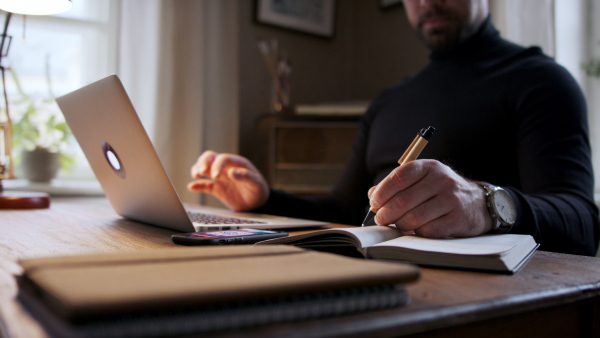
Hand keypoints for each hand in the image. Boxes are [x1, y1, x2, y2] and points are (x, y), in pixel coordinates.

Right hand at [187, 151, 269, 210]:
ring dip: (197, 169)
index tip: (216, 176)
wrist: (257, 203)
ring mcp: (220, 177)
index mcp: (237, 163)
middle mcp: (226, 167)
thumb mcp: (256, 184)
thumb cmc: (259, 190)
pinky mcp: (216, 188)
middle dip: (203, 162)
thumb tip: (232, 172)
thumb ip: (246, 177)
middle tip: (200, 171)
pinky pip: (204, 184)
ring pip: (205, 167)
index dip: (217, 165)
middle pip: (211, 157)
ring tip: (195, 175)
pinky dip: (197, 185)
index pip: (223, 158)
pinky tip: (192, 187)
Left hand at [367, 159, 492, 237]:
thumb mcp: (423, 179)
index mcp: (429, 167)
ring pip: (412, 218)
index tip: (374, 203)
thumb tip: (373, 195)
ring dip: (399, 225)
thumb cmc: (441, 191)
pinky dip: (416, 233)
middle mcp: (441, 180)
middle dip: (385, 213)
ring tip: (397, 224)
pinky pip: (426, 231)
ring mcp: (451, 200)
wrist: (478, 203)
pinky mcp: (457, 220)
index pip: (399, 177)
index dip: (382, 192)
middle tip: (380, 219)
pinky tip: (415, 229)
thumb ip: (398, 184)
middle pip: (402, 201)